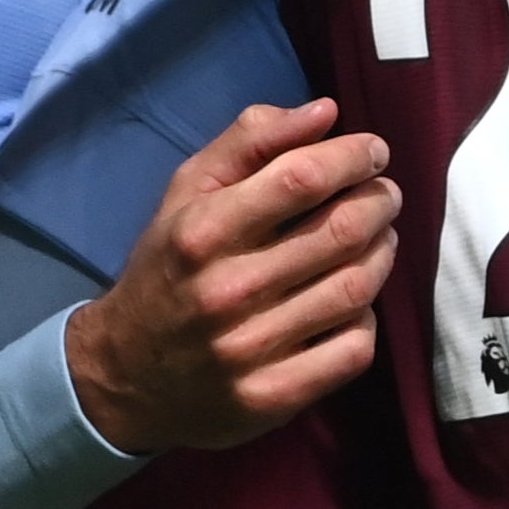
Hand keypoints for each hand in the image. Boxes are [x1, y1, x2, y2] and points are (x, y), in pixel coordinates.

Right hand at [64, 100, 399, 455]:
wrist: (125, 375)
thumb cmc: (169, 267)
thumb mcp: (188, 193)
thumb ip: (251, 142)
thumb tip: (325, 112)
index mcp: (202, 231)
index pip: (303, 178)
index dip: (354, 157)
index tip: (373, 152)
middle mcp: (226, 290)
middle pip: (342, 231)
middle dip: (379, 202)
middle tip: (383, 195)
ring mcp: (250, 349)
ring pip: (356, 288)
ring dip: (382, 254)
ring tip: (378, 239)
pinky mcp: (272, 396)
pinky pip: (353, 348)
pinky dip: (367, 318)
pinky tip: (354, 302)